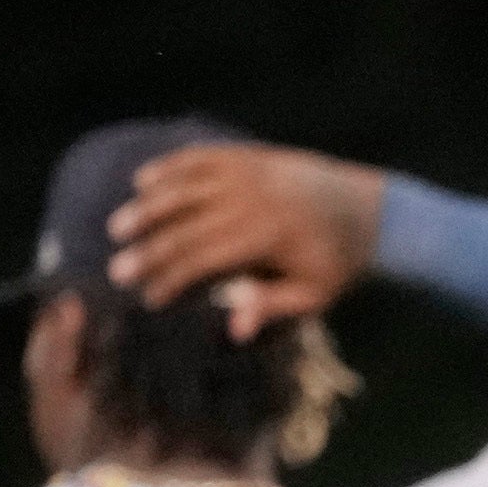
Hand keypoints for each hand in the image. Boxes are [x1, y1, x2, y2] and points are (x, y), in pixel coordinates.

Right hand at [108, 145, 385, 339]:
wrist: (371, 210)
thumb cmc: (338, 263)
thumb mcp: (313, 296)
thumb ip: (271, 309)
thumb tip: (232, 331)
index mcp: (265, 237)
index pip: (202, 259)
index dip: (171, 280)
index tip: (148, 300)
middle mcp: (251, 199)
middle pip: (184, 225)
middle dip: (148, 251)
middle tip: (116, 272)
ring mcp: (248, 172)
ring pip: (184, 186)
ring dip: (147, 206)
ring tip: (119, 227)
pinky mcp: (248, 155)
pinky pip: (199, 157)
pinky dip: (169, 168)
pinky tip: (143, 181)